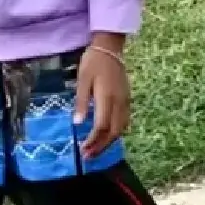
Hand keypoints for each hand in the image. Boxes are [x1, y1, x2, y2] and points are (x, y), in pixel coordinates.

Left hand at [74, 43, 130, 158]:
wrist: (110, 48)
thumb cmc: (93, 62)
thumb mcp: (82, 80)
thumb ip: (81, 102)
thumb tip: (77, 123)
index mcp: (107, 97)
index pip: (102, 126)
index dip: (93, 140)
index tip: (83, 150)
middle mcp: (119, 102)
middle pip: (114, 131)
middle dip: (102, 146)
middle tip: (89, 156)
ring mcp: (125, 101)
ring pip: (122, 128)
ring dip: (110, 142)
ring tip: (96, 150)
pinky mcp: (127, 99)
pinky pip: (125, 121)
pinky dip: (117, 133)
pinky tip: (107, 136)